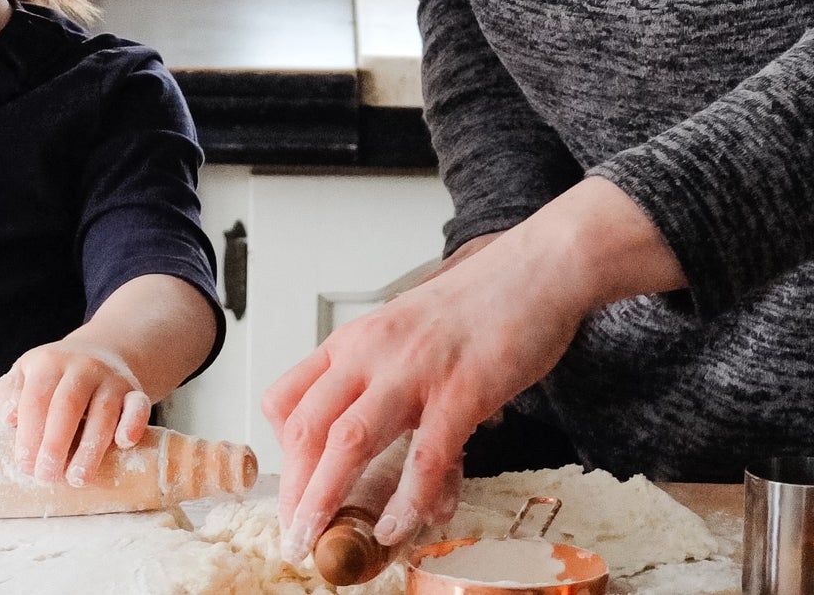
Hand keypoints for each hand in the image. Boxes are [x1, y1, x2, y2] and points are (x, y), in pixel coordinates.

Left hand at [0, 337, 151, 487]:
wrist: (102, 353)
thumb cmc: (54, 378)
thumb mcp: (25, 375)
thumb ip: (7, 394)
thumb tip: (10, 417)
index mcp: (48, 363)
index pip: (35, 399)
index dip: (28, 435)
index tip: (25, 466)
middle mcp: (81, 366)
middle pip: (67, 405)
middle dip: (55, 445)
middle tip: (47, 477)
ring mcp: (110, 378)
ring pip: (103, 410)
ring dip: (90, 448)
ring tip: (77, 479)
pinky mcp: (134, 391)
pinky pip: (138, 405)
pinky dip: (134, 423)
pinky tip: (123, 443)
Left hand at [262, 227, 586, 564]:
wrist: (533, 271)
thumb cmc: (475, 308)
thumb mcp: (409, 340)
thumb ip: (397, 398)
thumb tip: (403, 474)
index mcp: (353, 342)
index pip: (288, 397)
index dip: (280, 452)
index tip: (291, 491)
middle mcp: (370, 353)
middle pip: (308, 427)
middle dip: (294, 491)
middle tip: (294, 537)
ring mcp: (413, 372)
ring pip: (349, 442)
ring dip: (328, 498)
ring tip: (321, 542)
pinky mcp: (461, 392)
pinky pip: (425, 458)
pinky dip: (408, 501)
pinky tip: (399, 527)